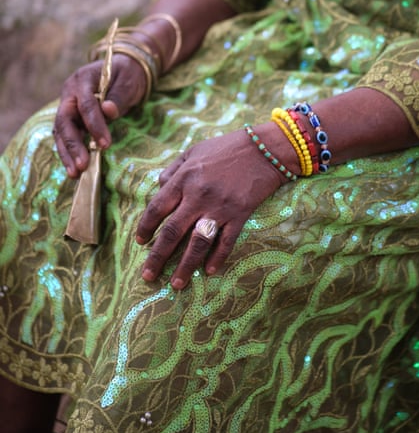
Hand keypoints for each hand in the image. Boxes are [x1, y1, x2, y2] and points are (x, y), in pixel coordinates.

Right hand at [53, 54, 146, 178]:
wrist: (123, 68)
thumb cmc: (127, 74)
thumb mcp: (128, 81)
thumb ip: (118, 97)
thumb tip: (108, 111)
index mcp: (82, 79)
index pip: (86, 105)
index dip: (95, 125)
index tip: (105, 144)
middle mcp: (69, 93)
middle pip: (64, 121)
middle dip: (73, 145)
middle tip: (82, 165)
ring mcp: (68, 106)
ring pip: (61, 132)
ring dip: (67, 153)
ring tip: (75, 174)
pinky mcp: (71, 118)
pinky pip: (66, 136)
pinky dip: (70, 152)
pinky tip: (75, 169)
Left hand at [136, 124, 290, 289]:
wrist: (264, 149)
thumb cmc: (226, 147)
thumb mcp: (193, 151)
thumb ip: (173, 169)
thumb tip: (158, 186)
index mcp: (184, 179)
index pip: (157, 208)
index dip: (145, 227)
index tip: (140, 242)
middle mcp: (198, 196)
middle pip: (172, 232)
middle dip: (158, 256)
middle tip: (148, 276)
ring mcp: (219, 208)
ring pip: (197, 243)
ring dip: (185, 266)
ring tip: (176, 285)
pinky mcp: (239, 215)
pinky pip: (226, 242)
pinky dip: (217, 258)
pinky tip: (208, 272)